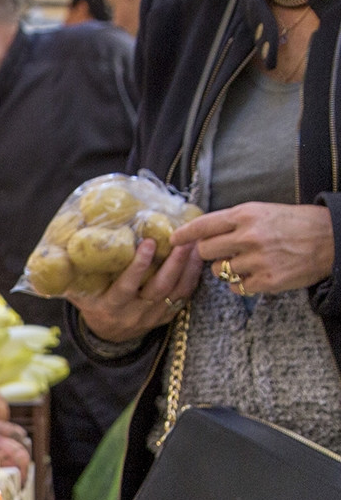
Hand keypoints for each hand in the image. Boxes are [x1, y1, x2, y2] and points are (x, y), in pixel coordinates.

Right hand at [67, 238, 202, 343]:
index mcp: (112, 307)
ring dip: (188, 266)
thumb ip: (71, 279)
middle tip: (182, 238)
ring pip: (177, 291)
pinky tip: (199, 257)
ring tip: (195, 242)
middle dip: (173, 262)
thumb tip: (50, 258)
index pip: (127, 287)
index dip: (138, 266)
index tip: (147, 243)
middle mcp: (135, 313)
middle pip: (159, 287)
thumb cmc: (94, 306)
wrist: (109, 336)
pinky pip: (185, 296)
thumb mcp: (79, 296)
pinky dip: (194, 276)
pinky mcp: (167, 316)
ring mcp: (154, 316)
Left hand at [173, 201, 336, 294]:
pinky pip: (235, 287)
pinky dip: (241, 283)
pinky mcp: (266, 280)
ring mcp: (257, 260)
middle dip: (209, 254)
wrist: (331, 238)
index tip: (173, 240)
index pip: (204, 225)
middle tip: (224, 252)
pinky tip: (257, 273)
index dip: (185, 234)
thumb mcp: (264, 212)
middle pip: (204, 252)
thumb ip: (234, 222)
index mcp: (246, 215)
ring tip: (248, 261)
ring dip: (227, 269)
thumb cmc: (295, 223)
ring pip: (219, 271)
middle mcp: (249, 236)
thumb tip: (202, 233)